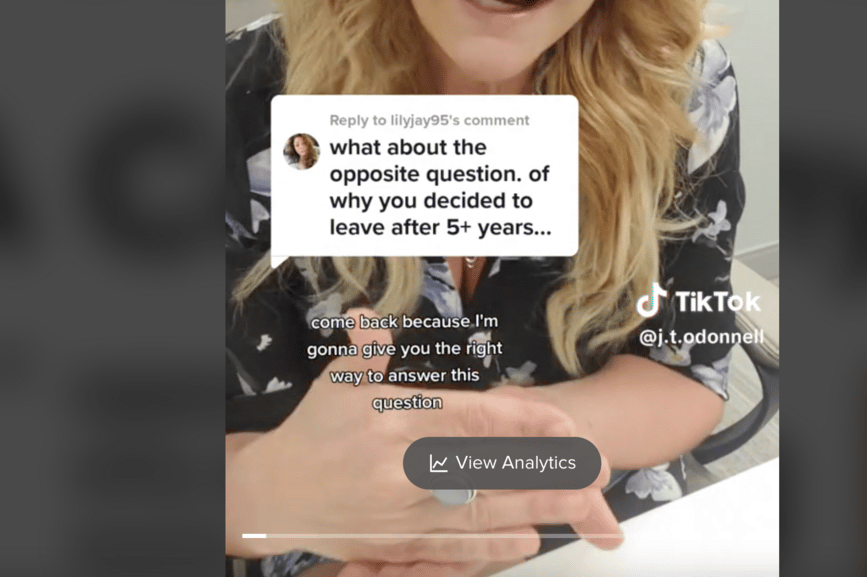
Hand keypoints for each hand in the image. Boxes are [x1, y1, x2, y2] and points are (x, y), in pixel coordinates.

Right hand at [229, 308, 603, 566]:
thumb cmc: (311, 434)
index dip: (522, 420)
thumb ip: (366, 352)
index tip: (565, 423)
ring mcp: (399, 509)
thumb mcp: (336, 383)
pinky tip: (526, 541)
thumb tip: (372, 320)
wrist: (270, 497)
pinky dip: (488, 546)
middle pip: (488, 466)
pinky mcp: (394, 544)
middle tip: (597, 467)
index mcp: (393, 418)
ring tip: (583, 504)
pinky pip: (449, 547)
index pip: (470, 417)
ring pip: (478, 509)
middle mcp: (401, 466)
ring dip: (534, 506)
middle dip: (546, 467)